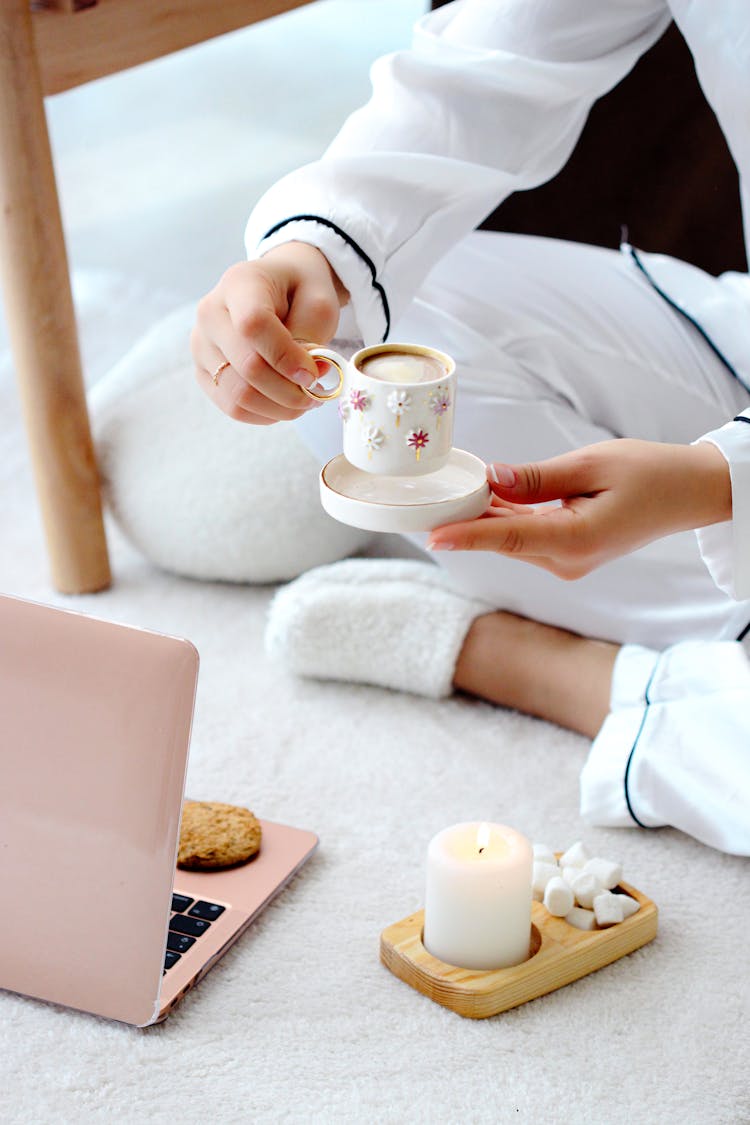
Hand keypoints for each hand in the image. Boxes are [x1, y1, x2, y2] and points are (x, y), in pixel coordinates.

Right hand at [191, 241, 348, 423]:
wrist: (278, 288)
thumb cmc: (299, 292)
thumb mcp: (318, 302)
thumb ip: (311, 337)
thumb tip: (305, 379)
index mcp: (239, 283)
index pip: (253, 326)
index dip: (285, 357)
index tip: (313, 374)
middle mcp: (210, 313)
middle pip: (246, 367)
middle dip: (289, 391)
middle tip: (316, 394)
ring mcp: (201, 345)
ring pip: (237, 395)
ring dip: (279, 408)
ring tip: (303, 400)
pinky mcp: (203, 372)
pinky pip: (231, 407)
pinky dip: (264, 413)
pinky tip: (284, 403)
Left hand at [427, 438, 731, 577]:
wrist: (686, 494)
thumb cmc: (649, 474)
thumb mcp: (592, 464)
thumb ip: (538, 477)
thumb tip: (492, 478)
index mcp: (576, 540)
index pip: (509, 537)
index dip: (467, 535)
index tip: (432, 536)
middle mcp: (568, 560)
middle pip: (503, 538)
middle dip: (466, 520)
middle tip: (425, 500)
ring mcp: (567, 561)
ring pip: (512, 538)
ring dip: (484, 517)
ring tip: (448, 495)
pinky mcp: (567, 553)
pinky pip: (526, 536)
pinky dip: (505, 518)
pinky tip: (484, 498)